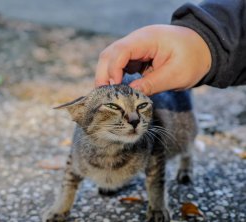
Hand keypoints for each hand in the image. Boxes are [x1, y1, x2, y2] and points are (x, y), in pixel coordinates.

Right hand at [95, 25, 211, 94]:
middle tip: (104, 96)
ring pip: (110, 59)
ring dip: (108, 76)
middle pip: (109, 54)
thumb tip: (129, 95)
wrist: (205, 48)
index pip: (120, 51)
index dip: (113, 70)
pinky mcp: (136, 55)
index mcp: (147, 39)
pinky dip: (116, 77)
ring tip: (110, 95)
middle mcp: (137, 40)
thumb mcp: (176, 75)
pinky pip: (119, 64)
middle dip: (104, 75)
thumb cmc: (194, 59)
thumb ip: (152, 85)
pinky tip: (119, 90)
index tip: (116, 89)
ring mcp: (135, 47)